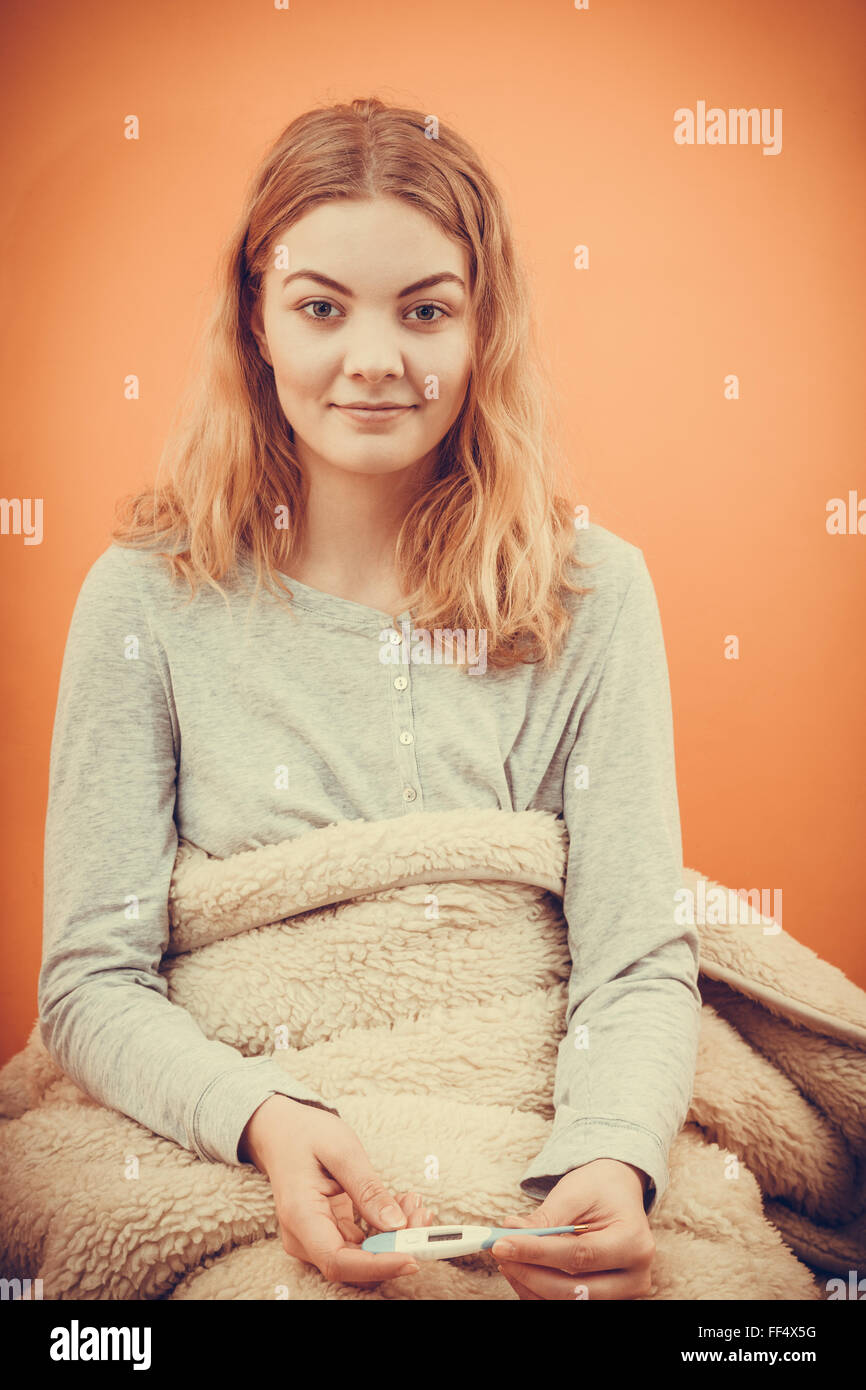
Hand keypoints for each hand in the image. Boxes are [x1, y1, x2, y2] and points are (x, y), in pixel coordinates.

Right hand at [239, 1094, 435, 1285]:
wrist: (280, 1131)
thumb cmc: (305, 1134)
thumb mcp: (341, 1149)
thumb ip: (368, 1189)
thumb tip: (397, 1224)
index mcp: (300, 1215)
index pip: (338, 1260)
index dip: (377, 1265)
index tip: (412, 1257)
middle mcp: (303, 1237)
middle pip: (353, 1262)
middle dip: (394, 1247)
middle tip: (422, 1215)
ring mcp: (313, 1239)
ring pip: (361, 1255)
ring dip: (394, 1238)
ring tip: (414, 1203)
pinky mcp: (327, 1233)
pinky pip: (360, 1243)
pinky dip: (384, 1229)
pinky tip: (401, 1204)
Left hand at [490, 1159, 655, 1299]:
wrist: (620, 1193)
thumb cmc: (600, 1190)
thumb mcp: (575, 1193)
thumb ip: (546, 1219)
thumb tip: (511, 1235)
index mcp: (634, 1243)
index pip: (579, 1256)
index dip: (537, 1253)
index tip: (503, 1244)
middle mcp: (635, 1277)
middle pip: (574, 1290)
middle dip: (530, 1273)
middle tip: (499, 1251)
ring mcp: (624, 1294)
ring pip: (568, 1302)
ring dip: (531, 1284)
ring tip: (508, 1258)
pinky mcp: (608, 1300)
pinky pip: (567, 1303)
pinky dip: (539, 1290)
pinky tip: (522, 1270)